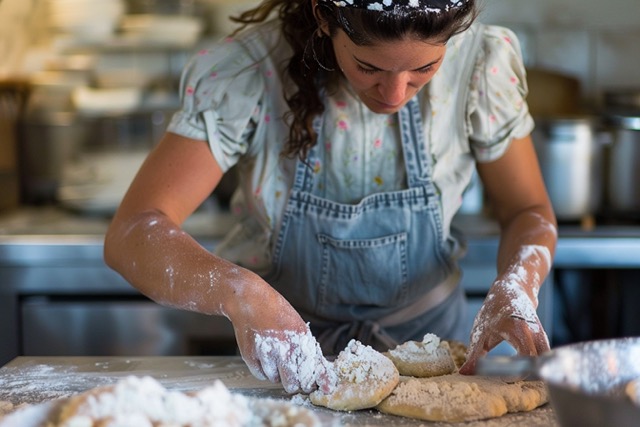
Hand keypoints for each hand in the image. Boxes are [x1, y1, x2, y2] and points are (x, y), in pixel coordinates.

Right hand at [227, 275, 335, 393]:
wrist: (251, 300)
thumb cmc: (277, 313)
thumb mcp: (299, 327)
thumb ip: (310, 350)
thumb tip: (323, 374)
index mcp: (300, 339)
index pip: (313, 370)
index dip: (320, 382)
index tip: (325, 388)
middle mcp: (284, 348)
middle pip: (294, 384)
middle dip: (296, 382)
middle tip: (295, 373)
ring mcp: (266, 353)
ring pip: (276, 380)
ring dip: (277, 373)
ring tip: (275, 355)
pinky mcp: (250, 356)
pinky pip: (261, 376)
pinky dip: (264, 370)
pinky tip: (265, 356)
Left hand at [458, 279, 549, 374]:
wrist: (512, 290)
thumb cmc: (495, 310)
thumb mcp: (481, 330)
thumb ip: (474, 354)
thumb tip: (464, 373)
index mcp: (518, 329)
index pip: (526, 357)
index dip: (517, 372)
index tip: (503, 379)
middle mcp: (534, 332)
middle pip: (538, 362)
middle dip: (525, 374)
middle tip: (508, 379)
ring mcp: (541, 335)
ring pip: (543, 360)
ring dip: (531, 370)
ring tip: (514, 374)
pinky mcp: (543, 338)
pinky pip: (542, 356)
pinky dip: (533, 364)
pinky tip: (521, 368)